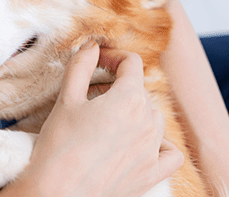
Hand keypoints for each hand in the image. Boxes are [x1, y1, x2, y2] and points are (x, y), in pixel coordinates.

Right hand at [4, 41, 182, 196]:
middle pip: (140, 90)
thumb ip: (81, 66)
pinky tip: (141, 142)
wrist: (58, 193)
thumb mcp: (66, 99)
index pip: (132, 64)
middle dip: (118, 85)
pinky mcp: (151, 173)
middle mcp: (148, 122)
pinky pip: (170, 153)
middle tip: (91, 93)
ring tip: (108, 117)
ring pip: (154, 117)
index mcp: (129, 99)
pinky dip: (160, 143)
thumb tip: (91, 45)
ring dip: (135, 110)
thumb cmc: (59, 145)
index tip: (98, 61)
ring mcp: (153, 150)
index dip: (113, 56)